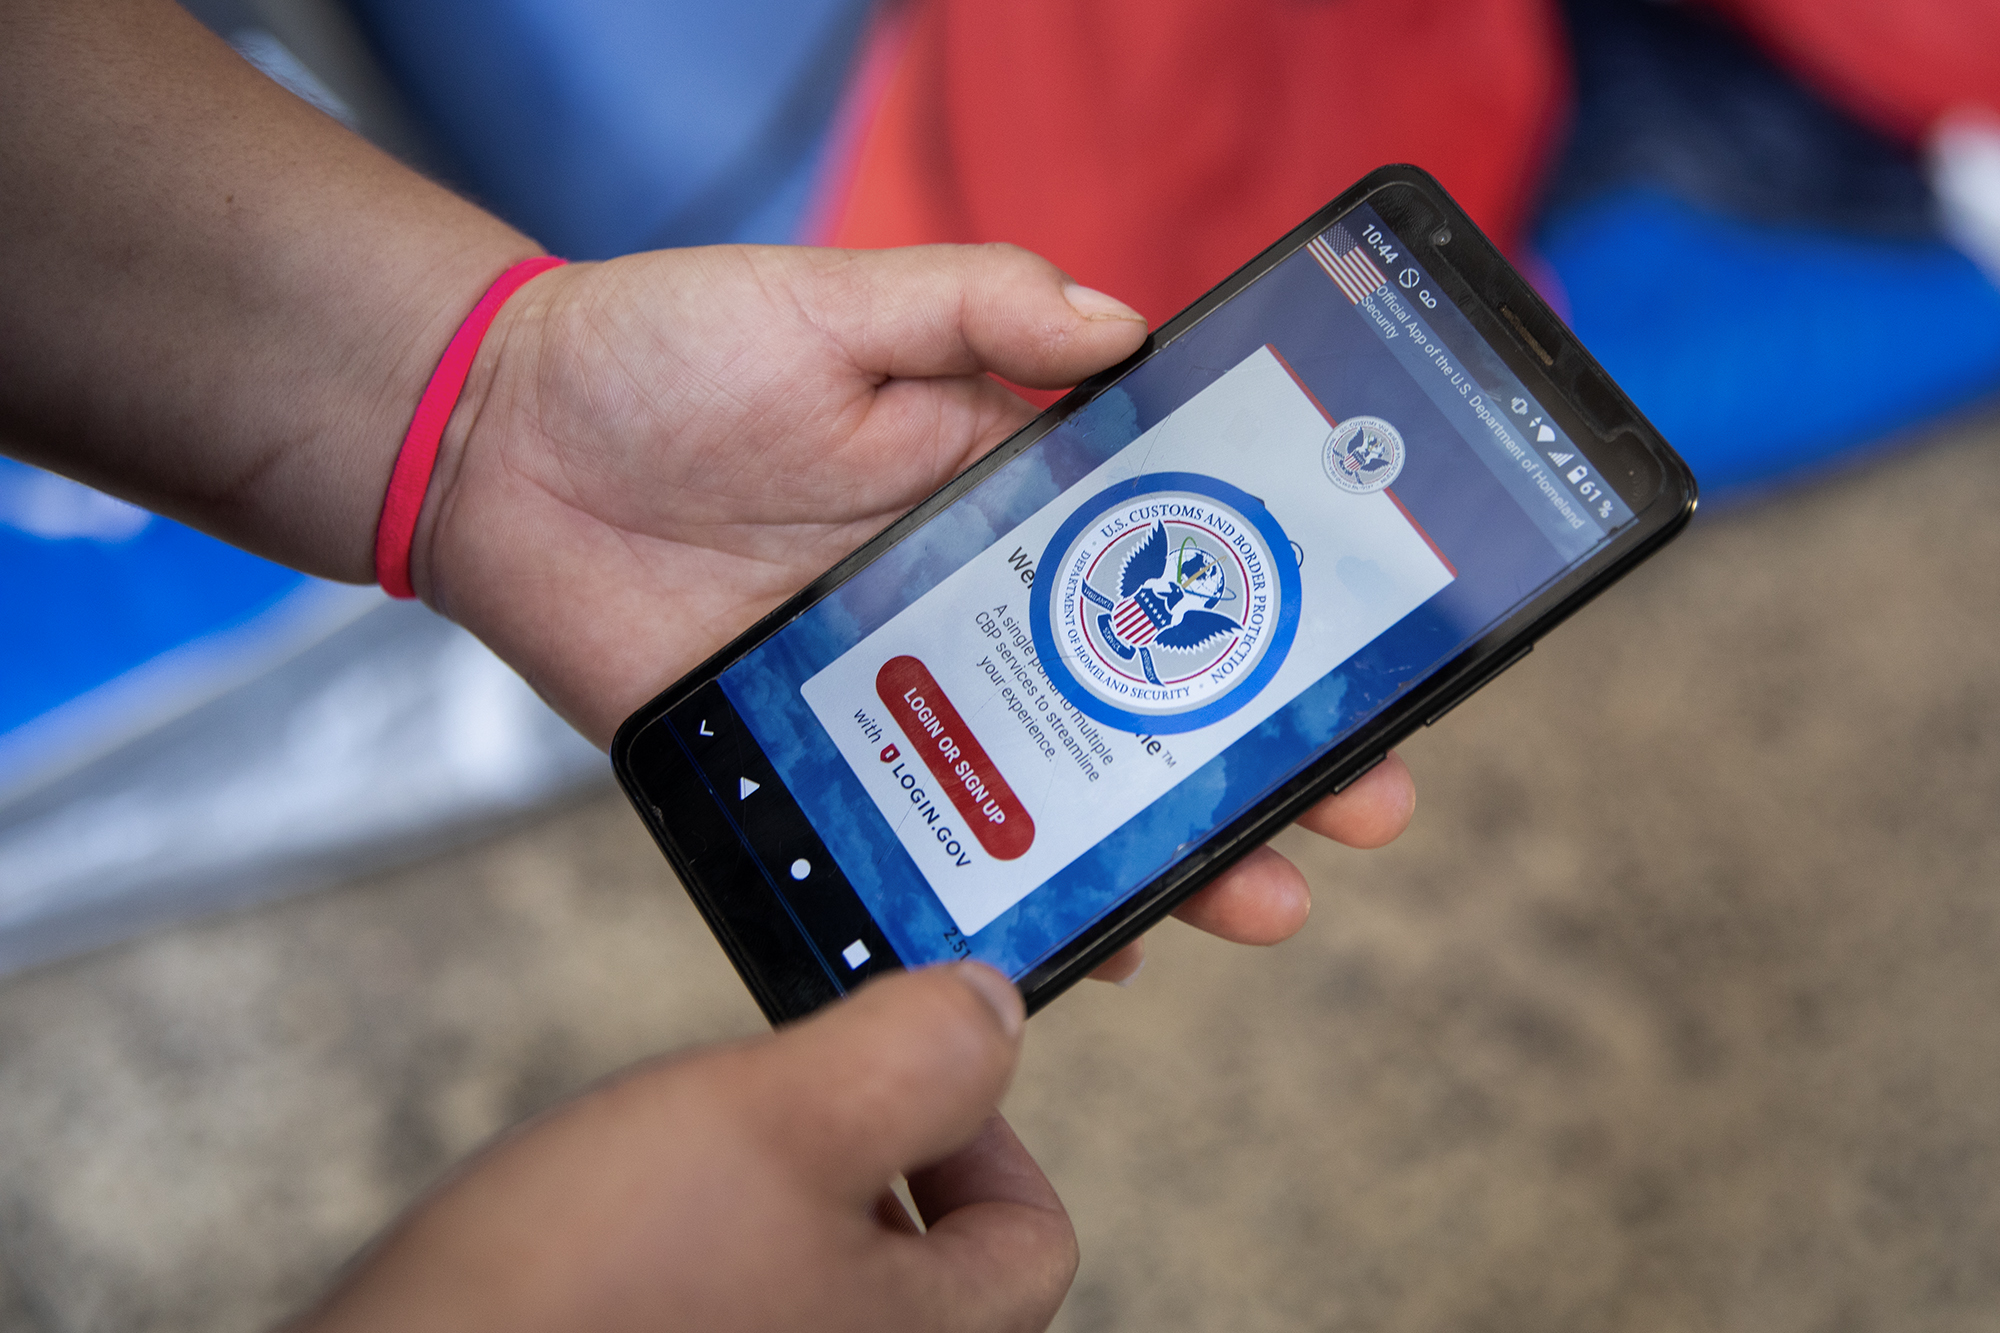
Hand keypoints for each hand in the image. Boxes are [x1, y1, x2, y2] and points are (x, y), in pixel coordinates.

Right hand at [290, 964, 1069, 1332]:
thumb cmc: (580, 1300)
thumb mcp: (782, 1118)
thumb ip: (915, 1054)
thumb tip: (992, 1011)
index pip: (1029, 1241)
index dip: (983, 1130)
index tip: (897, 1071)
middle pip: (925, 1268)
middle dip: (857, 1163)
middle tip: (770, 1105)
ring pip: (815, 1287)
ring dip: (765, 1206)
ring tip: (672, 1166)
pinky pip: (723, 1313)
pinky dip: (691, 1262)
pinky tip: (611, 1232)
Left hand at [419, 244, 1415, 974]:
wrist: (498, 449)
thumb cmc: (662, 354)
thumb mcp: (835, 300)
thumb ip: (979, 307)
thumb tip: (1130, 325)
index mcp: (997, 494)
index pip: (1162, 559)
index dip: (1262, 606)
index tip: (1365, 651)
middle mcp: (970, 606)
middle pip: (1139, 694)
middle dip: (1255, 752)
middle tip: (1353, 809)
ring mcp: (902, 696)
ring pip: (1056, 788)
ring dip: (1161, 847)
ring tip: (1252, 898)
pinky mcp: (820, 763)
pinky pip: (930, 848)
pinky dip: (1003, 903)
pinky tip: (1081, 944)